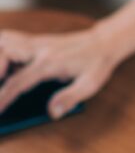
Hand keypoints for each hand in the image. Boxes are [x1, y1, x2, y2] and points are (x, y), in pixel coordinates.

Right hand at [0, 27, 118, 119]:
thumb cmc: (97, 63)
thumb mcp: (90, 84)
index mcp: (50, 62)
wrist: (105, 41)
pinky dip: (1, 49)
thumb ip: (70, 98)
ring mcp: (37, 42)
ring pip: (4, 40)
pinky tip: (3, 64)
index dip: (2, 98)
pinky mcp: (37, 41)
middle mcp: (40, 49)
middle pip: (5, 52)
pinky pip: (11, 39)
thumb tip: (52, 113)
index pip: (18, 81)